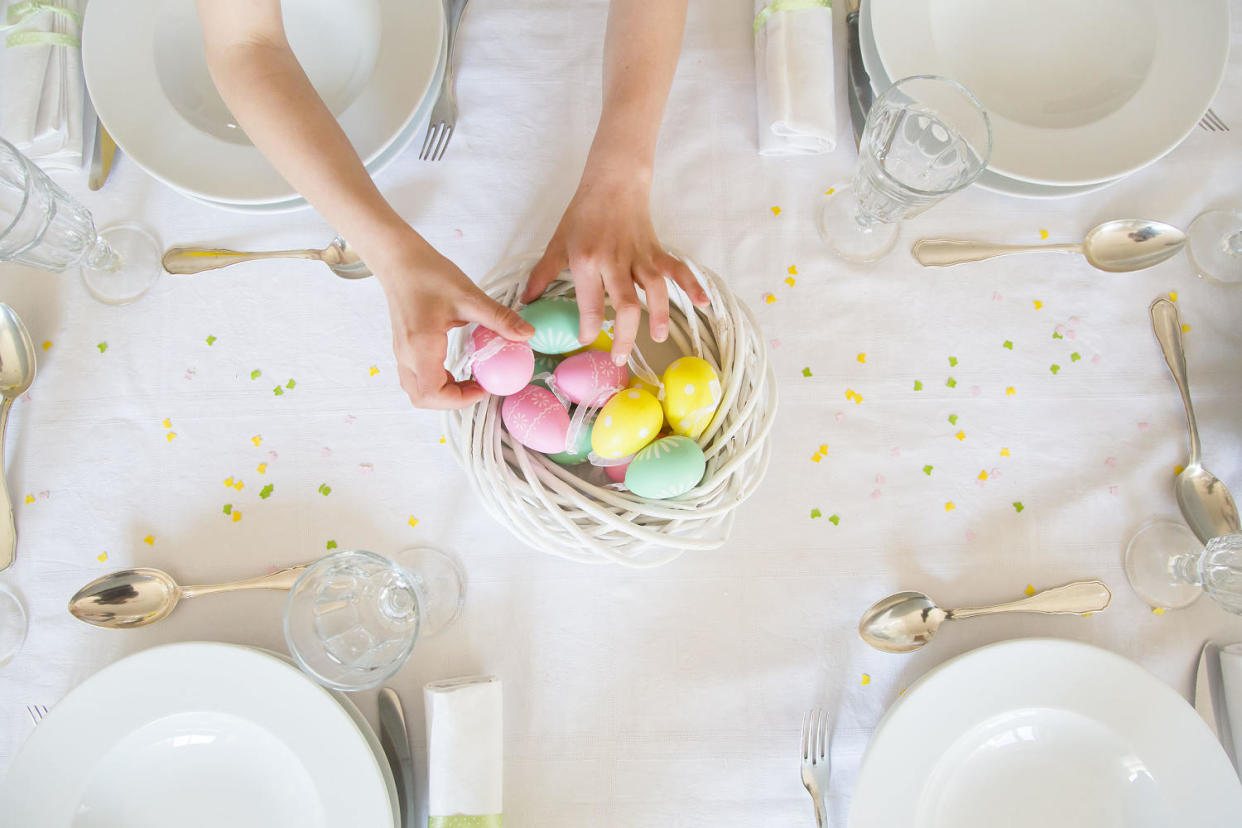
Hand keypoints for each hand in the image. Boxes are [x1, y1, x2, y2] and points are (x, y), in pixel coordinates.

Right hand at [372, 237, 532, 408]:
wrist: (399, 260)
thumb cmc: (429, 274)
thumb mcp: (469, 296)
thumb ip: (499, 318)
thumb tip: (528, 334)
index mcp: (421, 345)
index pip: (432, 393)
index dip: (459, 399)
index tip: (483, 387)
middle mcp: (407, 354)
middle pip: (423, 398)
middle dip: (453, 401)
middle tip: (479, 387)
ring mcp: (402, 352)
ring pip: (418, 391)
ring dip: (444, 393)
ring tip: (470, 379)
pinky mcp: (404, 348)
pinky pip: (417, 378)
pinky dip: (437, 382)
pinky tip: (457, 367)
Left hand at [522, 173, 708, 365]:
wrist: (612, 182)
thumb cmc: (583, 213)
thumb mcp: (557, 243)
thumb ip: (542, 274)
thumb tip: (526, 301)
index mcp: (587, 261)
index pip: (590, 303)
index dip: (589, 327)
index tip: (586, 340)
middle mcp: (615, 261)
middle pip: (625, 305)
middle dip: (624, 335)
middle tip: (620, 358)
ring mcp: (639, 256)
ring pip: (653, 290)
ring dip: (658, 315)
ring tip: (657, 338)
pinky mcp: (656, 250)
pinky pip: (676, 268)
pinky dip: (691, 284)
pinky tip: (702, 302)